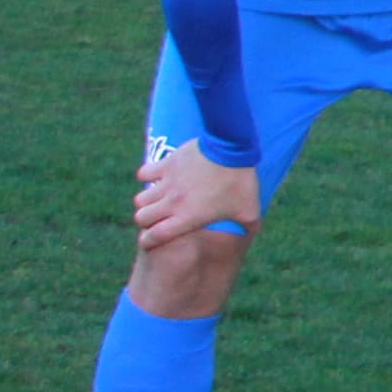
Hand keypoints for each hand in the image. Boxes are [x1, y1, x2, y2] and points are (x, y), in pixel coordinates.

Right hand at [132, 142, 260, 251]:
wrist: (233, 149)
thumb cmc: (241, 183)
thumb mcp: (250, 210)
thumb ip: (249, 226)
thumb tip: (252, 233)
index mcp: (187, 218)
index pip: (154, 237)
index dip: (148, 242)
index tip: (150, 241)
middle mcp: (172, 203)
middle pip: (141, 218)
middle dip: (147, 222)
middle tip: (158, 219)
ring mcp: (167, 183)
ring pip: (140, 199)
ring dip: (147, 202)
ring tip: (158, 200)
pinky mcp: (167, 164)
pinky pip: (144, 174)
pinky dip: (147, 177)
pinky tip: (159, 178)